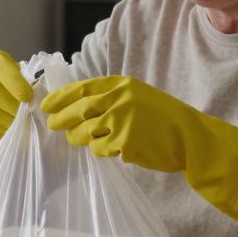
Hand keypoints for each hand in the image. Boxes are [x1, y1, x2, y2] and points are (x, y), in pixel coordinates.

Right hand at [0, 50, 32, 163]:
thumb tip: (37, 98)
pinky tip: (5, 127)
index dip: (14, 83)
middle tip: (25, 114)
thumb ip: (25, 82)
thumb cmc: (13, 81)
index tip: (28, 97)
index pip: (0, 68)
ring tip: (18, 123)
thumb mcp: (19, 74)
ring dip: (2, 118)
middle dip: (9, 104)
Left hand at [41, 75, 237, 233]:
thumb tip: (74, 105)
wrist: (191, 136)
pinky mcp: (126, 143)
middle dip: (61, 121)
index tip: (46, 106)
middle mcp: (118, 99)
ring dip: (79, 138)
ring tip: (80, 140)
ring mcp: (121, 121)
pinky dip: (100, 151)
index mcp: (120, 85)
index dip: (59, 99)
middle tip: (54, 126)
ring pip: (84, 133)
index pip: (80, 89)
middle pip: (76, 112)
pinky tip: (109, 150)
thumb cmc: (162, 118)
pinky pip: (100, 150)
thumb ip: (109, 97)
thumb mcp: (136, 96)